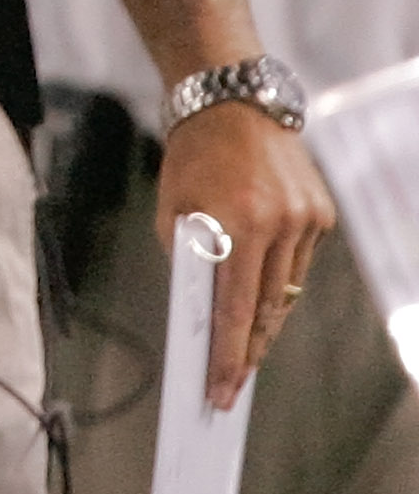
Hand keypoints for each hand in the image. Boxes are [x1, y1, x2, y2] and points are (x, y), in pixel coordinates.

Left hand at [158, 101, 335, 407]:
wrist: (232, 103)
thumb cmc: (192, 157)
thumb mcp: (173, 209)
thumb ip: (187, 260)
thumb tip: (200, 313)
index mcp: (239, 223)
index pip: (234, 309)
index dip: (229, 356)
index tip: (221, 390)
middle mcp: (281, 223)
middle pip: (267, 309)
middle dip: (249, 351)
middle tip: (233, 384)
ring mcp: (307, 219)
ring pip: (288, 292)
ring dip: (265, 320)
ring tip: (245, 349)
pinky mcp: (321, 214)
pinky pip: (299, 263)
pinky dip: (279, 279)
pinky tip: (262, 293)